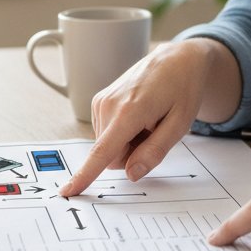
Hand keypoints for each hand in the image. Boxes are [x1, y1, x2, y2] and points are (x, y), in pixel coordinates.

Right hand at [59, 37, 240, 195]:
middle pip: (111, 156)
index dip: (85, 175)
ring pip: (108, 146)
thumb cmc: (183, 88)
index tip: (67, 191)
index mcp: (128, 111)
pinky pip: (107, 132)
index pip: (102, 152)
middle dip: (132, 153)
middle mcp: (108, 104)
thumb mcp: (180, 124)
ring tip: (149, 119)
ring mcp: (101, 100)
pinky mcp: (100, 100)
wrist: (178, 59)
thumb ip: (155, 151)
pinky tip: (140, 114)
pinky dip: (124, 131)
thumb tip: (132, 174)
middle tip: (155, 130)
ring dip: (129, 141)